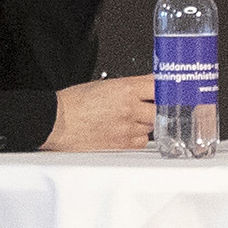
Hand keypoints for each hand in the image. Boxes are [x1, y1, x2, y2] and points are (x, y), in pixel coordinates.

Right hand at [41, 75, 158, 157]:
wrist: (56, 121)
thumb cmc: (73, 103)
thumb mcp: (104, 84)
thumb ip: (131, 84)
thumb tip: (149, 83)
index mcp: (125, 88)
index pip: (159, 86)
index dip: (168, 89)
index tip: (171, 91)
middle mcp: (129, 108)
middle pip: (161, 109)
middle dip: (159, 109)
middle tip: (153, 107)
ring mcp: (127, 128)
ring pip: (153, 126)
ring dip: (148, 123)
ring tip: (132, 119)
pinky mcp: (122, 145)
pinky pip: (141, 142)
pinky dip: (139, 138)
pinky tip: (127, 132)